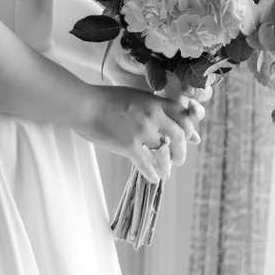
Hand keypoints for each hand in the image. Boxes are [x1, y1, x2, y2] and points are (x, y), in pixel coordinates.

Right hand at [83, 86, 203, 178]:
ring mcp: (142, 132)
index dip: (189, 128)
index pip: (183, 115)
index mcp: (154, 102)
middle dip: (182, 150)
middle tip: (180, 159)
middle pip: (179, 136)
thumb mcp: (133, 95)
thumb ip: (151, 105)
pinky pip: (147, 165)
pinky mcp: (129, 146)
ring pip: (165, 153)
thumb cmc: (104, 98)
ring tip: (167, 172)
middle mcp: (153, 116)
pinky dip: (152, 174)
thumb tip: (166, 115)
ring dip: (169, 165)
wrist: (84, 105)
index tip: (190, 138)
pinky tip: (154, 178)